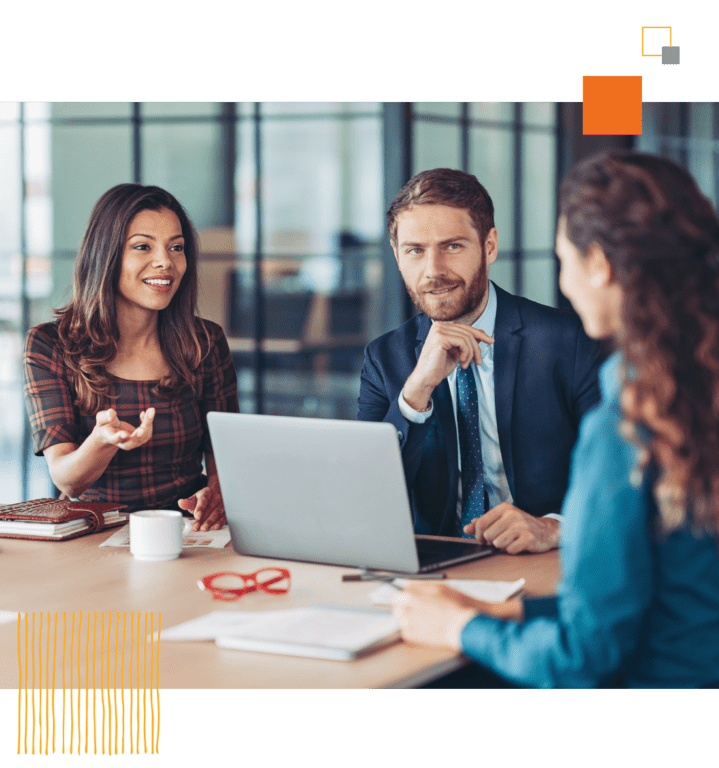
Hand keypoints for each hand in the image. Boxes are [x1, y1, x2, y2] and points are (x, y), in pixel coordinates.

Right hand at [94, 408, 154, 450]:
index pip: (115, 439)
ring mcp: (133, 442)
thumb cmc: (105, 425)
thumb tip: (112, 414)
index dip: (120, 437)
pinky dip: (148, 421)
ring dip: (148, 423)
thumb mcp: (101, 420)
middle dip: (141, 432)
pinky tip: (144, 412)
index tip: (125, 434)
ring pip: (144, 436)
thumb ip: (104, 417)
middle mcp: (124, 443)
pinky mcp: (140, 439)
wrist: (110, 433)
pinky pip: (147, 432)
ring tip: (150, 409)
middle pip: (134, 441)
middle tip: (146, 421)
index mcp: (111, 438)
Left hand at [178, 484, 225, 530]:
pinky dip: (220, 523)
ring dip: (210, 522)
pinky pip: (223, 517)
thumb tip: (180, 502)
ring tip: (204, 528)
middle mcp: (216, 497)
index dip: (200, 508)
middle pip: (210, 508)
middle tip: (197, 527)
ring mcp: (222, 504)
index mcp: (207, 492)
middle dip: (203, 519)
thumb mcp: (194, 500)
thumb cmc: (202, 500)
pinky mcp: (225, 512)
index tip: (196, 516)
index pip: (204, 500)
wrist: (213, 498)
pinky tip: (215, 527)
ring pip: (217, 513)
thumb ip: (187, 502)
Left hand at [392, 582, 523, 649]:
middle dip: (405, 607)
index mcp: (411, 596)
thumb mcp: (438, 587)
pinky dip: (413, 630)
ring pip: (402, 619)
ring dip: (409, 618)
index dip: (403, 597)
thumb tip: (409, 583)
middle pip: (398, 607)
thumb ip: (420, 584)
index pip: (397, 595)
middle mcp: (407, 610)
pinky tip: (425, 628)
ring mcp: (408, 624)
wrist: (463, 627)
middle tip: (417, 609)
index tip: (406, 599)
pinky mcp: (412, 637)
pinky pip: (406, 631)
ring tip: (425, 619)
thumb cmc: (455, 606)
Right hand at [403, 323, 493, 409]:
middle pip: (468, 332)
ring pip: (467, 338)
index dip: (479, 334)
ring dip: (471, 354)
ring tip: (465, 365)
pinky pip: (463, 342)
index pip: (465, 327)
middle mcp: (438, 326)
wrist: (426, 379)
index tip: (491, 341)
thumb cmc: (439, 367)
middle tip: (478, 362)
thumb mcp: (457, 352)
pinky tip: (461, 363)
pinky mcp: (440, 337)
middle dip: (476, 348)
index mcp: (441, 327)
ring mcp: (438, 330)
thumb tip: (482, 333)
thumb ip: (467, 342)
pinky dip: (466, 354)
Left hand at [464, 503, 559, 553]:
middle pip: (488, 535)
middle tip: (500, 540)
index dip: (478, 535)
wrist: (546, 531)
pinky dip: (512, 550)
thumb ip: (483, 523)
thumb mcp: (501, 519)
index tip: (482, 539)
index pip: (481, 523)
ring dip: (502, 546)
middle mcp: (512, 514)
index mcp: (504, 508)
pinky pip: (510, 550)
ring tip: (510, 541)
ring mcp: (521, 526)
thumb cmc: (520, 525)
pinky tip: (518, 545)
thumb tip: (466, 529)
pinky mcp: (529, 538)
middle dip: (491, 541)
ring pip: (497, 544)